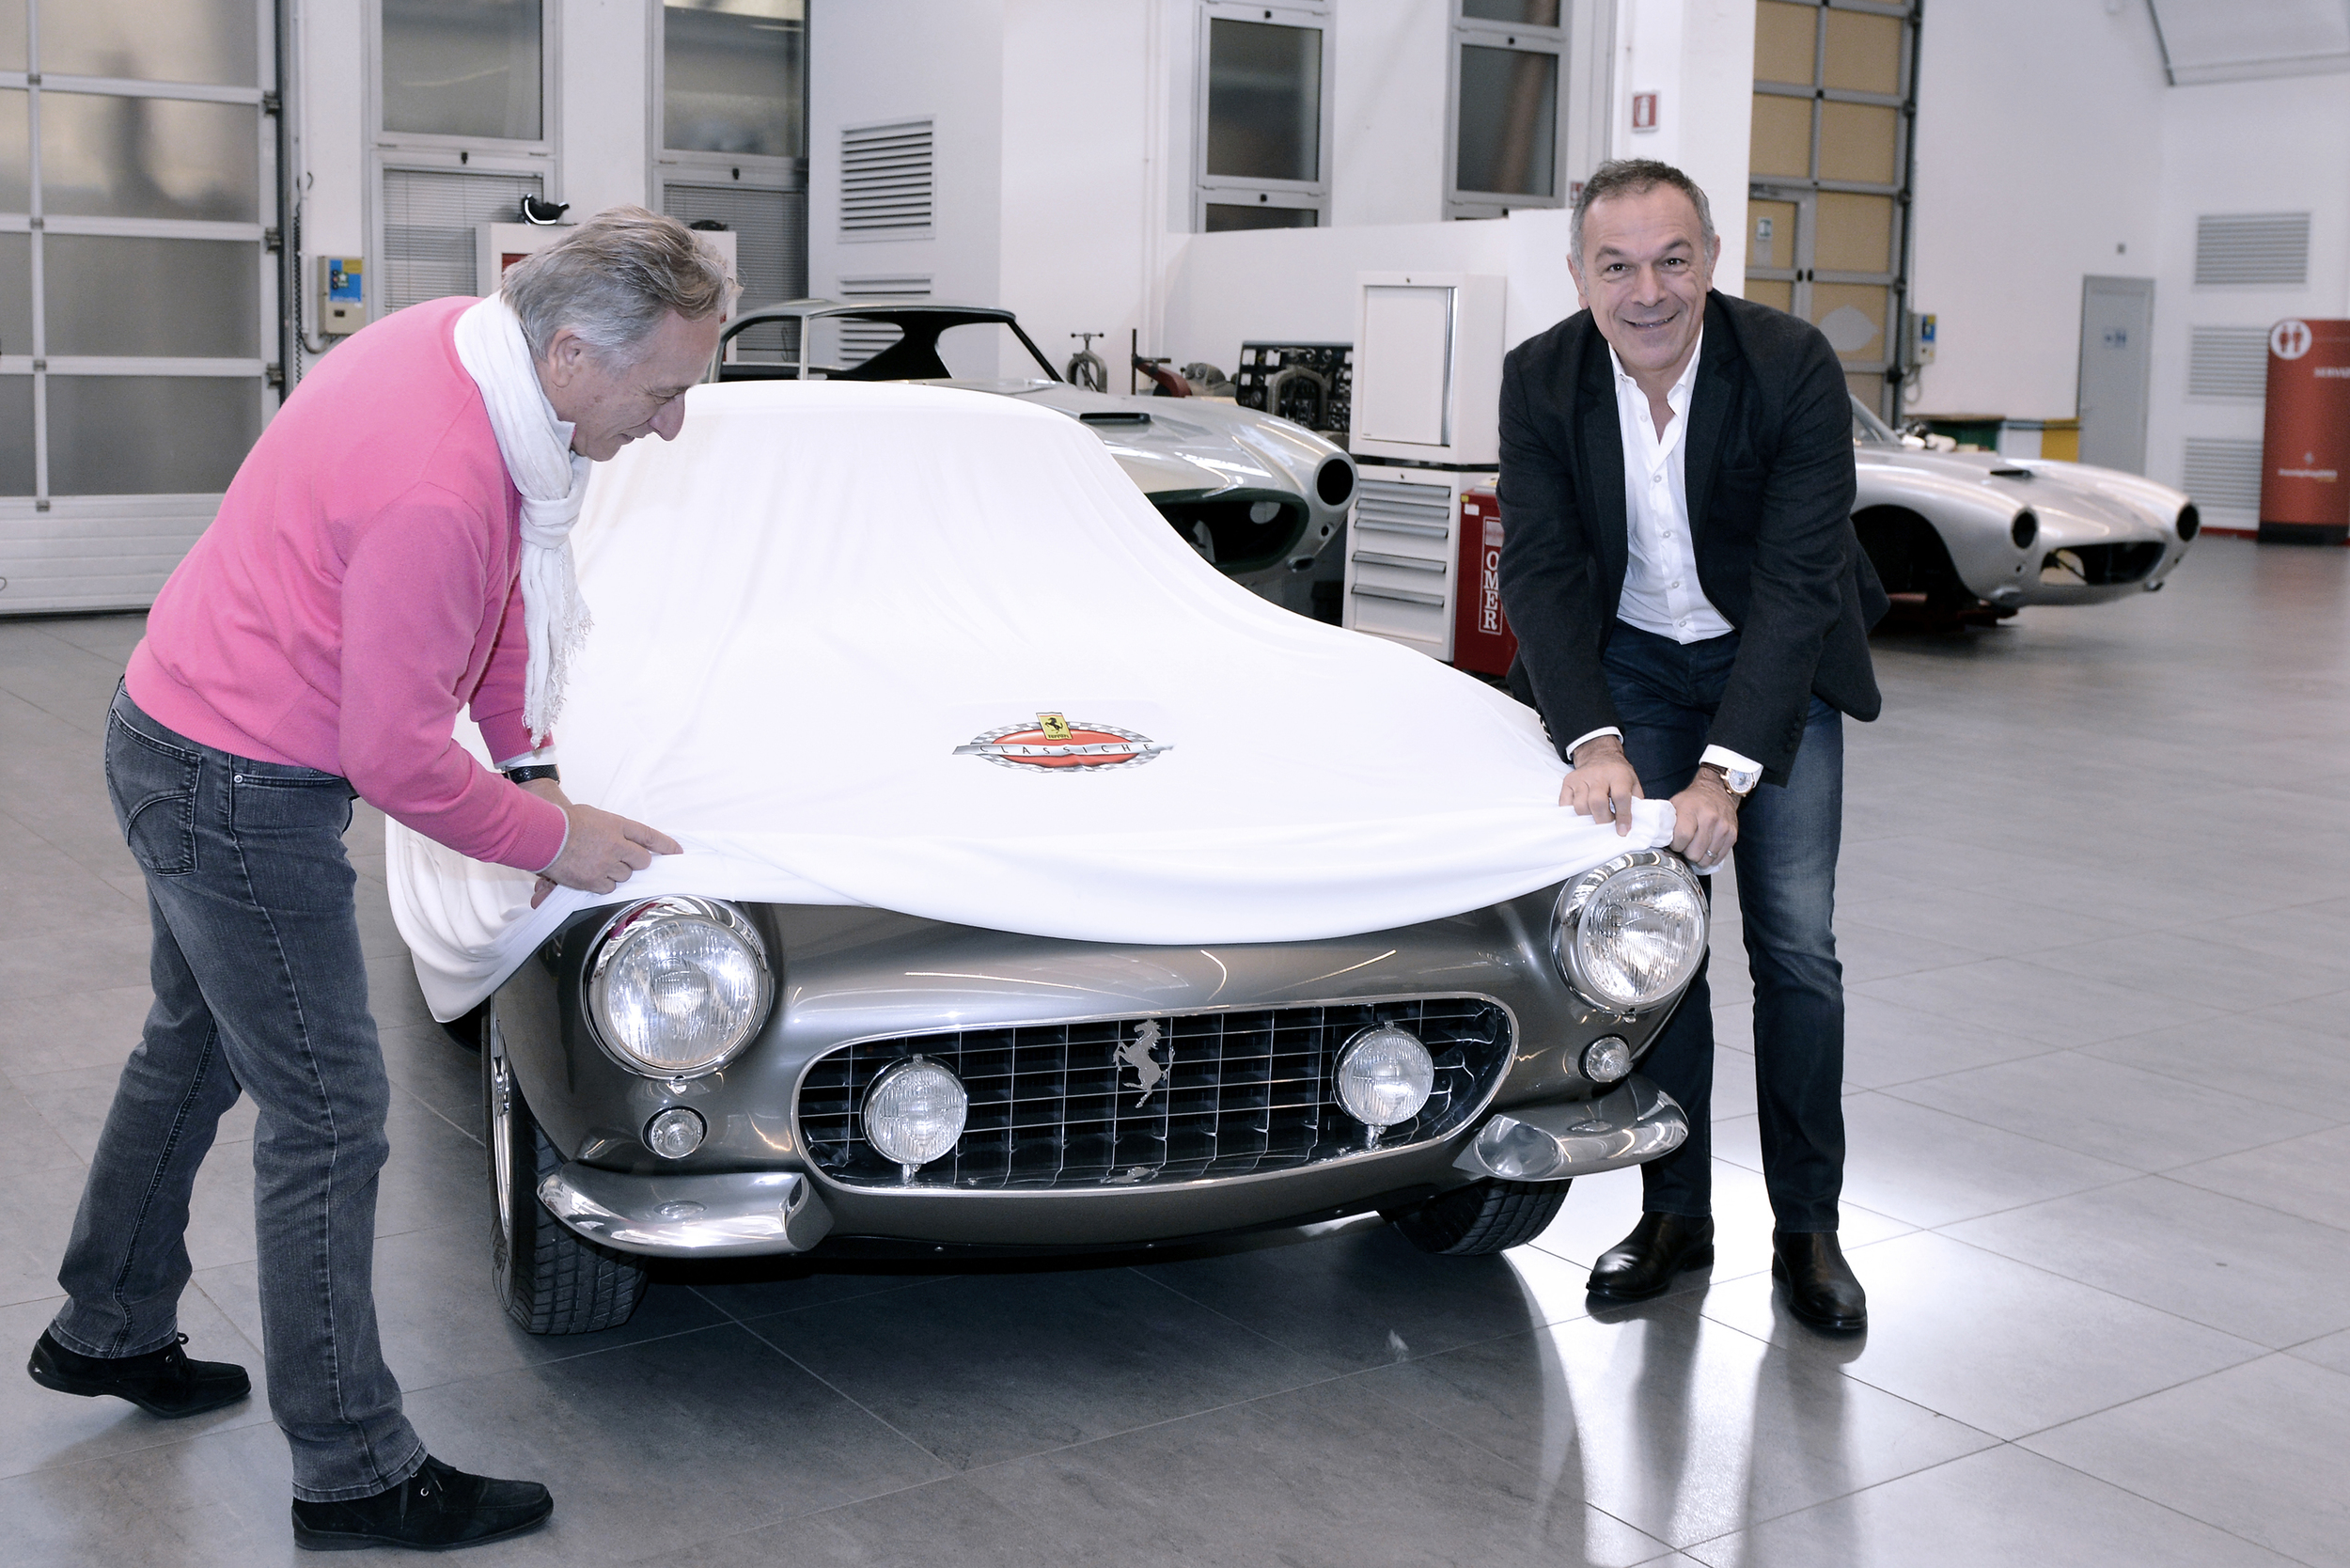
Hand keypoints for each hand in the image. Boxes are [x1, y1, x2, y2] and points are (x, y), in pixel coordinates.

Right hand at [527, 785, 681, 907]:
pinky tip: (591, 875)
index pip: (650, 836)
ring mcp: (607, 864)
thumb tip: (623, 842)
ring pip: (626, 876)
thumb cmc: (562, 821)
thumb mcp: (593, 817)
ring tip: (597, 863)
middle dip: (636, 861)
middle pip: (642, 860)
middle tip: (622, 859)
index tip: (677, 851)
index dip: (666, 845)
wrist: (544, 834)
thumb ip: (611, 830)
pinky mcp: (595, 881)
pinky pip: (610, 888)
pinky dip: (603, 884)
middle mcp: (617, 845)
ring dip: (617, 872)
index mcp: (618, 825)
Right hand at [1558, 736, 1643, 836]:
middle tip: (1608, 825)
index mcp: (1618, 775)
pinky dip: (1573, 814)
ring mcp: (1580, 778)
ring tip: (1597, 817)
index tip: (1623, 831)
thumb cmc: (1618, 774)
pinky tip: (1584, 812)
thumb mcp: (1633, 783)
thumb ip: (1636, 803)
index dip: (1623, 816)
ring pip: (1580, 806)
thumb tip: (1633, 825)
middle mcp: (1598, 775)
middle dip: (1603, 820)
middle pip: (1597, 802)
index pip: (1620, 796)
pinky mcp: (1568, 782)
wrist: (1600, 755)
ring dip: (1589, 818)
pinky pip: (1566, 804)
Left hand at [1669, 768, 1739, 871]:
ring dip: (1699, 856)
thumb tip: (1656, 841)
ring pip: (1707, 859)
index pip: (1682, 837)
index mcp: (1691, 810)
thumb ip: (1667, 823)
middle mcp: (1709, 818)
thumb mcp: (1675, 805)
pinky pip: (1719, 858)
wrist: (1718, 791)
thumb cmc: (1693, 800)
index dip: (1676, 845)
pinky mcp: (1732, 835)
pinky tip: (1706, 847)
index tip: (1675, 842)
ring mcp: (1723, 827)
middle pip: (1694, 853)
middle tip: (1686, 845)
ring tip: (1696, 845)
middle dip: (1687, 853)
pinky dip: (1711, 857)